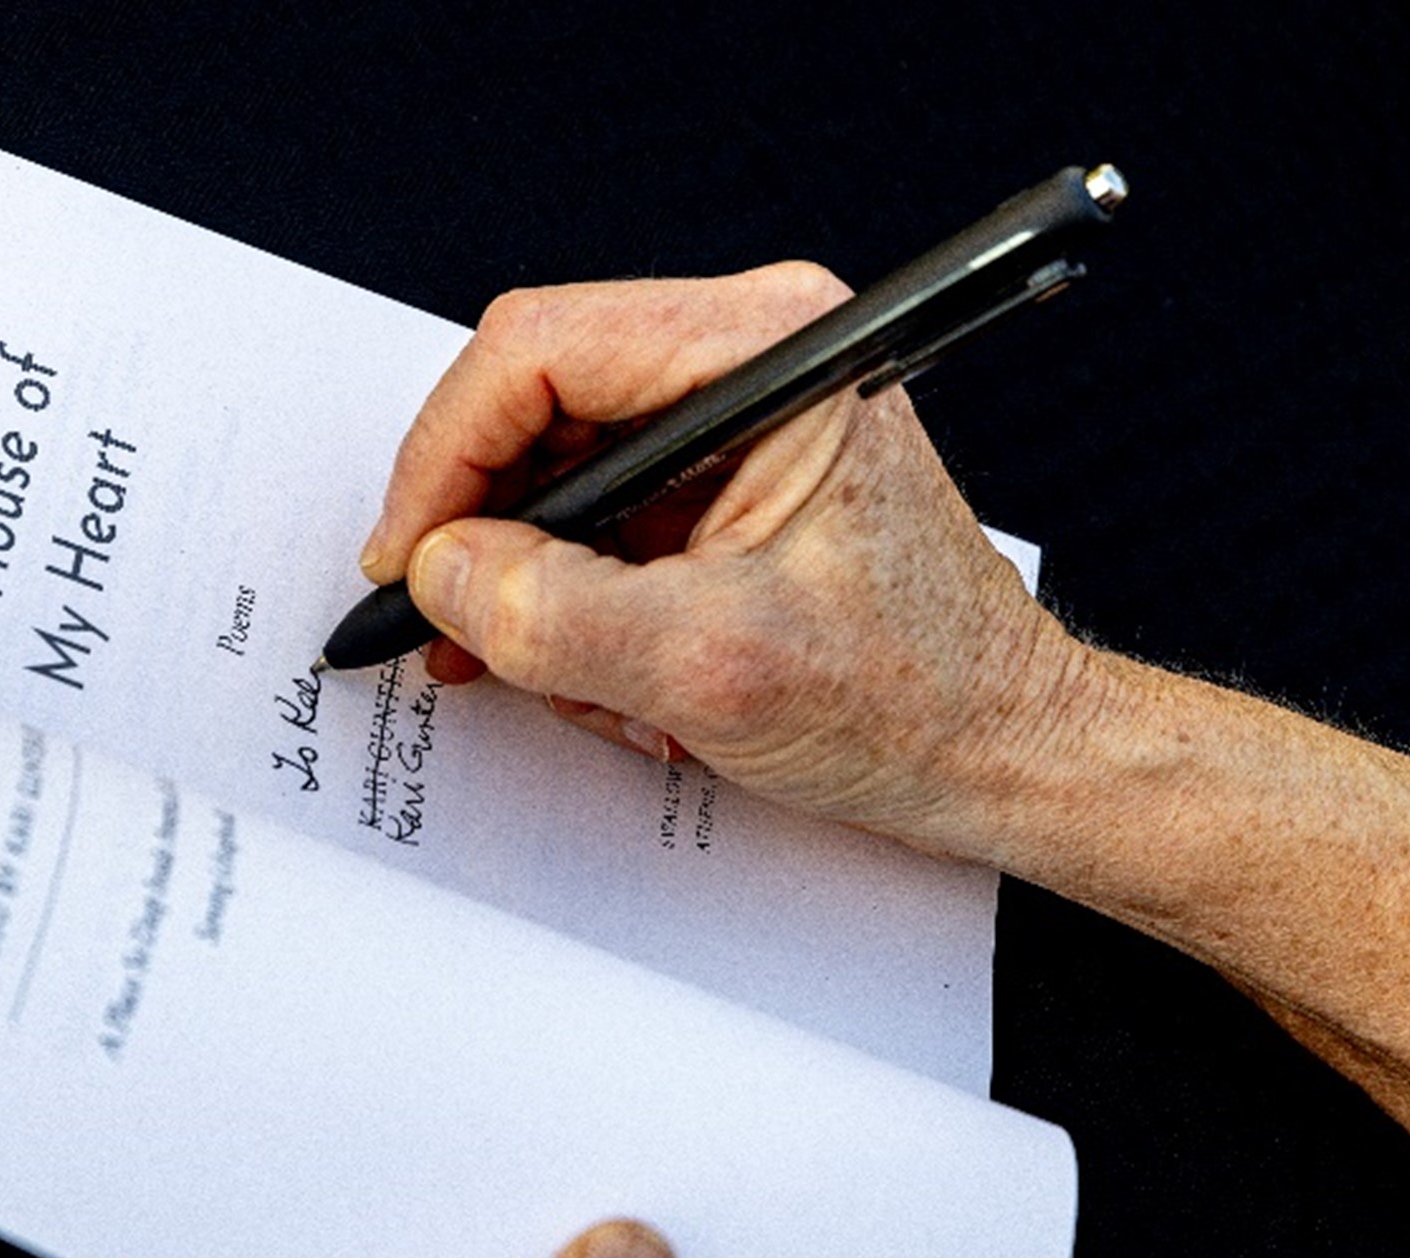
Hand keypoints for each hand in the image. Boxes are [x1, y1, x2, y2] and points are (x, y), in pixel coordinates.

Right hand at [363, 263, 1087, 861]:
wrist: (999, 754)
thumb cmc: (920, 696)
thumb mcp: (715, 666)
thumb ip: (556, 615)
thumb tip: (443, 573)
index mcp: (767, 351)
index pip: (539, 351)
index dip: (446, 456)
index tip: (410, 557)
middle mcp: (745, 362)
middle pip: (531, 410)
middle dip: (492, 537)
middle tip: (467, 634)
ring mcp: (728, 424)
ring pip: (549, 478)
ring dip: (538, 593)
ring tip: (593, 685)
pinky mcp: (715, 486)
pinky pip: (590, 528)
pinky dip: (574, 612)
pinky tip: (617, 680)